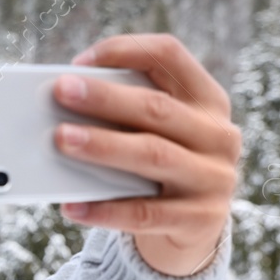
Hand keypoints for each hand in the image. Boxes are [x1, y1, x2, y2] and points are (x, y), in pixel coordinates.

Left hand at [52, 33, 240, 277]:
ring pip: (152, 156)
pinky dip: (105, 209)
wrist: (191, 229)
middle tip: (61, 91)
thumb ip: (123, 116)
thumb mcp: (154, 133)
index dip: (125, 50)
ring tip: (61, 139)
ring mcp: (214, 179)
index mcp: (207, 100)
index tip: (80, 60)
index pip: (170, 57)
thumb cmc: (157, 168)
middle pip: (157, 108)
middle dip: (105, 98)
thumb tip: (61, 108)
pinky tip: (72, 205)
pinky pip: (145, 213)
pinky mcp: (200, 220)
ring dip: (103, 146)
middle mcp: (218, 135)